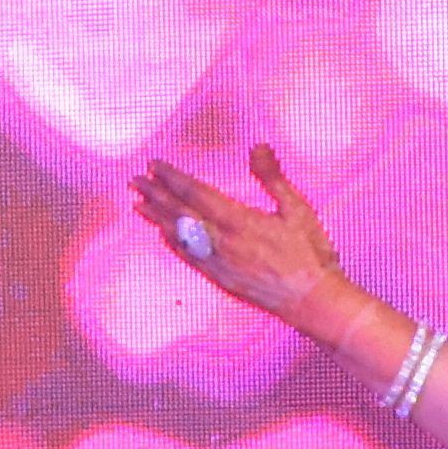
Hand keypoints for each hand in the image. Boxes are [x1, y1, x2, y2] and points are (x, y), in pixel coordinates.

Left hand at [127, 142, 378, 352]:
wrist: (313, 301)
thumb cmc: (309, 254)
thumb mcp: (297, 208)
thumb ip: (272, 177)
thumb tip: (257, 147)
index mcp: (239, 221)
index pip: (196, 193)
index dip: (172, 178)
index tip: (155, 165)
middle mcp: (222, 243)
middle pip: (180, 213)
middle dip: (155, 195)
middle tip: (135, 180)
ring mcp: (218, 264)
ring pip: (179, 236)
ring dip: (157, 218)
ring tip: (138, 204)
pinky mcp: (221, 280)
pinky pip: (189, 258)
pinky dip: (172, 243)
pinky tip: (163, 235)